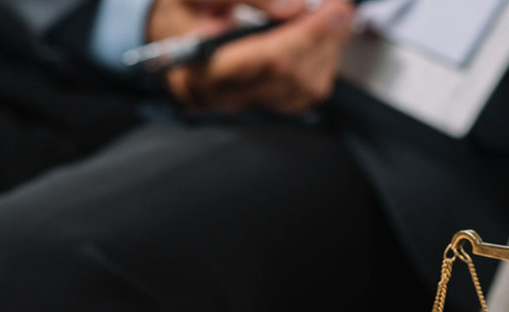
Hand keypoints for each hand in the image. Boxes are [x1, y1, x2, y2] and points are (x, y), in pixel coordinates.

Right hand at [146, 0, 355, 113]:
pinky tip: (323, 39)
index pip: (269, 59)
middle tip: (341, 6)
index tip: (332, 7)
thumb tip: (293, 7)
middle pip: (292, 77)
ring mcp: (243, 106)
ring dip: (328, 52)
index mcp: (201, 68)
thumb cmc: (181, 11)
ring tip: (335, 17)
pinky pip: (302, 96)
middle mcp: (223, 96)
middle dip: (325, 39)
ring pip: (303, 91)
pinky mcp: (259, 106)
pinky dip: (321, 65)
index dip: (308, 33)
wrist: (167, 32)